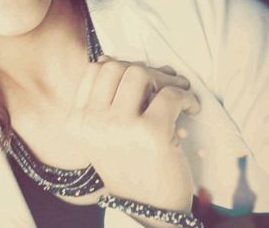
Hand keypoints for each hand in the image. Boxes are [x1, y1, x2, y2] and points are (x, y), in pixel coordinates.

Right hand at [65, 56, 200, 212]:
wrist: (149, 208)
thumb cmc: (130, 165)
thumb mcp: (104, 134)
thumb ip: (106, 100)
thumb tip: (120, 59)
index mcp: (77, 120)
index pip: (93, 70)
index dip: (120, 65)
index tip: (140, 79)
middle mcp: (92, 121)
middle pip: (116, 67)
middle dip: (145, 69)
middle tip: (164, 83)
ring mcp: (120, 126)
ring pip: (139, 73)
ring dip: (164, 78)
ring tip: (178, 91)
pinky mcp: (151, 132)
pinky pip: (169, 95)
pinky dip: (185, 96)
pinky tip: (190, 108)